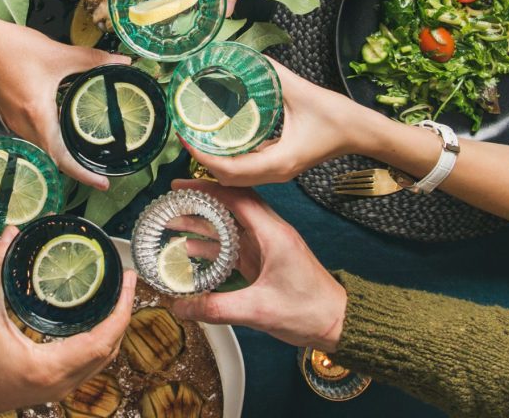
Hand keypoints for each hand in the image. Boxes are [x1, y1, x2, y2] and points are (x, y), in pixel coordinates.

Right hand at [0, 22, 127, 190]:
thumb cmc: (12, 49)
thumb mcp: (59, 54)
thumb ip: (94, 60)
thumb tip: (123, 62)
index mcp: (37, 117)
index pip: (63, 159)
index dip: (84, 175)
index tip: (103, 183)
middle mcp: (23, 126)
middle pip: (53, 160)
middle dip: (76, 168)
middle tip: (99, 169)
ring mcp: (13, 124)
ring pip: (42, 150)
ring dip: (62, 154)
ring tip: (84, 153)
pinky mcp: (9, 117)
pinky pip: (32, 138)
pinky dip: (49, 141)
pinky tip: (62, 129)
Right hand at [0, 227, 137, 416]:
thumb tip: (10, 235)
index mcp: (50, 367)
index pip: (104, 339)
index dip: (122, 309)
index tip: (129, 281)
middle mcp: (61, 383)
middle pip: (109, 350)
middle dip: (122, 315)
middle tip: (125, 283)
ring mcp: (57, 390)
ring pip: (100, 361)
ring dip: (111, 330)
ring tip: (114, 298)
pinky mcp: (50, 389)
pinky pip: (87, 366)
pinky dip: (96, 343)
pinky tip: (91, 321)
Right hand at [168, 180, 345, 351]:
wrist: (337, 323)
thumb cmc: (309, 311)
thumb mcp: (257, 310)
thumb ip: (215, 307)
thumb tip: (180, 306)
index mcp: (273, 234)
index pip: (236, 198)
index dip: (206, 188)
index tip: (180, 185)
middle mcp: (270, 233)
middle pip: (230, 206)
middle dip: (199, 201)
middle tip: (172, 199)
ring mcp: (268, 247)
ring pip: (230, 225)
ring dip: (203, 223)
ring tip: (173, 222)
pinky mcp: (265, 261)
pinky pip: (234, 245)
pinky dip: (213, 244)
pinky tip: (191, 249)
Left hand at [182, 57, 388, 186]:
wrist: (361, 132)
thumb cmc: (337, 116)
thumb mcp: (301, 91)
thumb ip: (272, 74)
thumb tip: (245, 57)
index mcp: (278, 162)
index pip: (228, 168)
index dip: (201, 155)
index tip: (184, 135)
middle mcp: (275, 173)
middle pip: (226, 177)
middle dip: (201, 159)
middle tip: (184, 133)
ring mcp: (277, 172)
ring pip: (235, 177)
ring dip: (212, 161)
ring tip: (196, 137)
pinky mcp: (280, 166)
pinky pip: (246, 169)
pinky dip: (227, 159)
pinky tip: (218, 140)